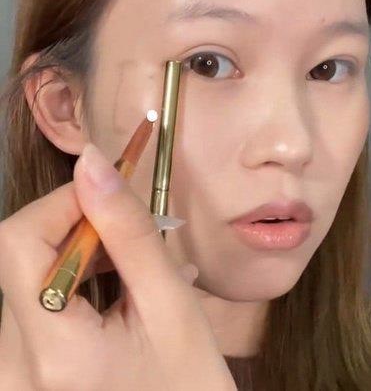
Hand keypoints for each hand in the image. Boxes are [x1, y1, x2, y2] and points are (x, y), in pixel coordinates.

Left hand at [0, 144, 234, 390]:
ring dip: (79, 261)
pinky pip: (32, 309)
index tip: (114, 200)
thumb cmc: (190, 388)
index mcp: (50, 352)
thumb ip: (130, 234)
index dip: (62, 204)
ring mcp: (11, 374)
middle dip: (79, 234)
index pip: (17, 242)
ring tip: (136, 276)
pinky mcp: (19, 375)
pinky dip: (72, 290)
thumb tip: (93, 164)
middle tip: (140, 240)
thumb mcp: (172, 308)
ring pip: (27, 280)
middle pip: (20, 260)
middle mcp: (10, 367)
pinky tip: (115, 299)